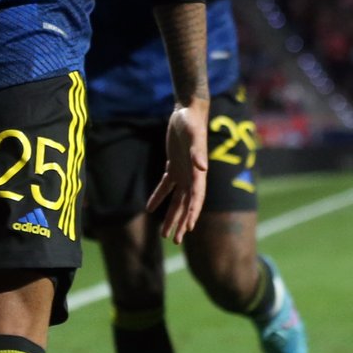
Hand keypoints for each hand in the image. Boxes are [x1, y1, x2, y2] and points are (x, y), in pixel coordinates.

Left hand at [147, 101, 209, 243]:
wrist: (187, 111)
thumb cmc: (192, 122)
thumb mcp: (193, 135)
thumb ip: (198, 151)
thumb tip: (203, 168)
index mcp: (198, 173)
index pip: (196, 198)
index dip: (192, 213)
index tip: (188, 228)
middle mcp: (192, 176)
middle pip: (187, 205)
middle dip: (181, 222)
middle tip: (175, 240)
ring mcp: (183, 172)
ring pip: (176, 200)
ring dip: (171, 216)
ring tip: (164, 234)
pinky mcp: (174, 166)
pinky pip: (166, 186)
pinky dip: (159, 197)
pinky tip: (150, 208)